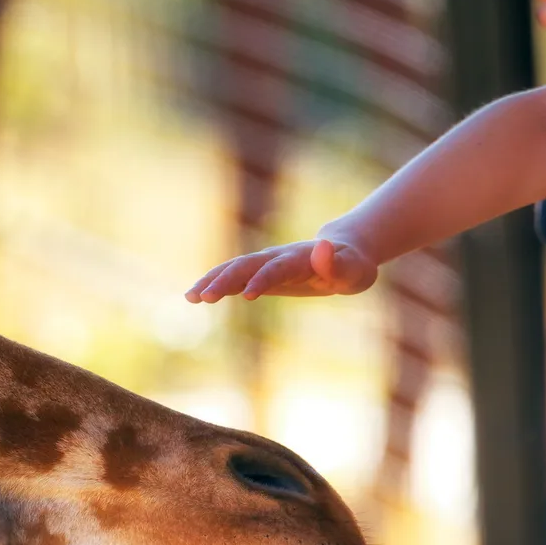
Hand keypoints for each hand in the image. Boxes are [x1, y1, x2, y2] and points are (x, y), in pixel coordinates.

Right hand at [185, 238, 378, 302]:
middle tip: (204, 298)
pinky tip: (193, 297)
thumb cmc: (353, 267)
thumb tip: (321, 246)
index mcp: (299, 258)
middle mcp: (277, 257)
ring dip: (212, 281)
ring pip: (233, 269)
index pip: (276, 268)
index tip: (247, 296)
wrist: (344, 253)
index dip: (262, 279)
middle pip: (246, 265)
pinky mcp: (260, 274)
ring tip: (190, 297)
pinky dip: (213, 284)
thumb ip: (337, 263)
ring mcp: (265, 264)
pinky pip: (233, 278)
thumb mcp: (354, 271)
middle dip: (224, 280)